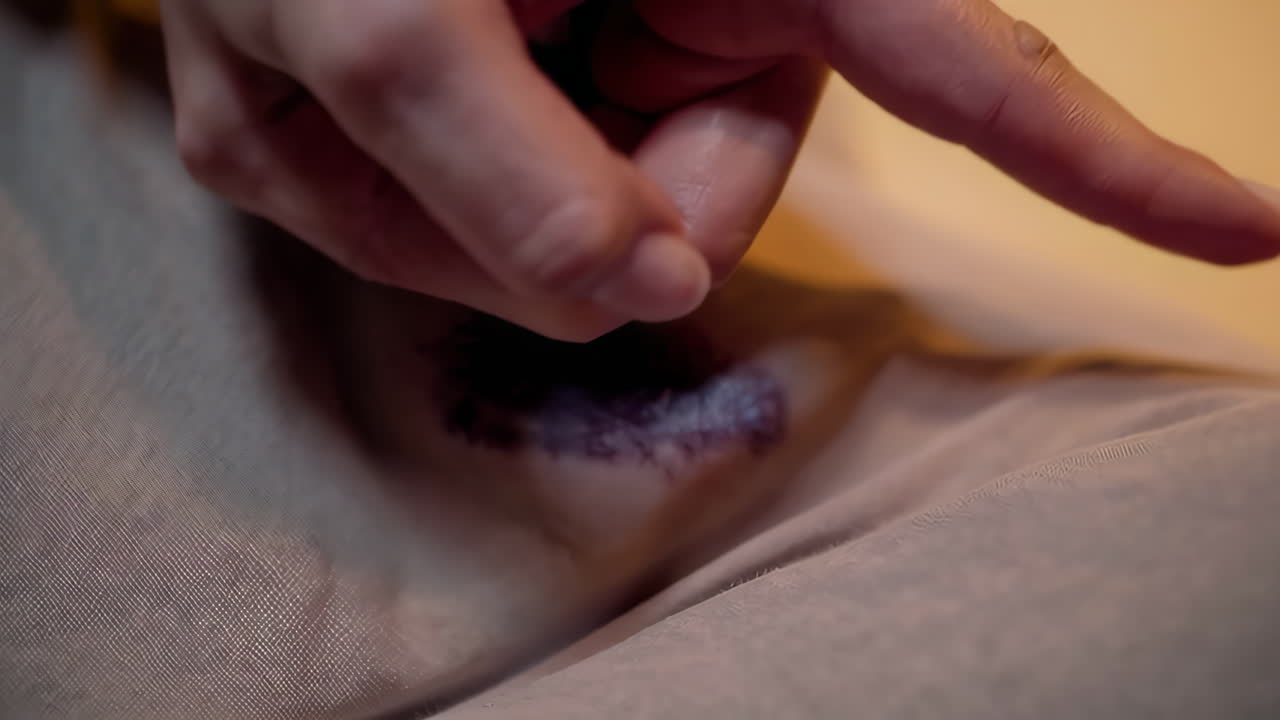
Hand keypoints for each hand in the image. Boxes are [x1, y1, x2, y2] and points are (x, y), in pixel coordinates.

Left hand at [160, 0, 1279, 340]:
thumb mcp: (377, 27)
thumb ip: (510, 179)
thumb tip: (648, 298)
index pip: (960, 73)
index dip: (1099, 160)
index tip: (1242, 228)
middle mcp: (710, 17)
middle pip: (707, 211)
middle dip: (558, 222)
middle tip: (407, 113)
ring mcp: (633, 73)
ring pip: (595, 251)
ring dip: (457, 211)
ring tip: (364, 86)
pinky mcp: (557, 122)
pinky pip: (515, 244)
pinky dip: (411, 211)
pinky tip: (338, 111)